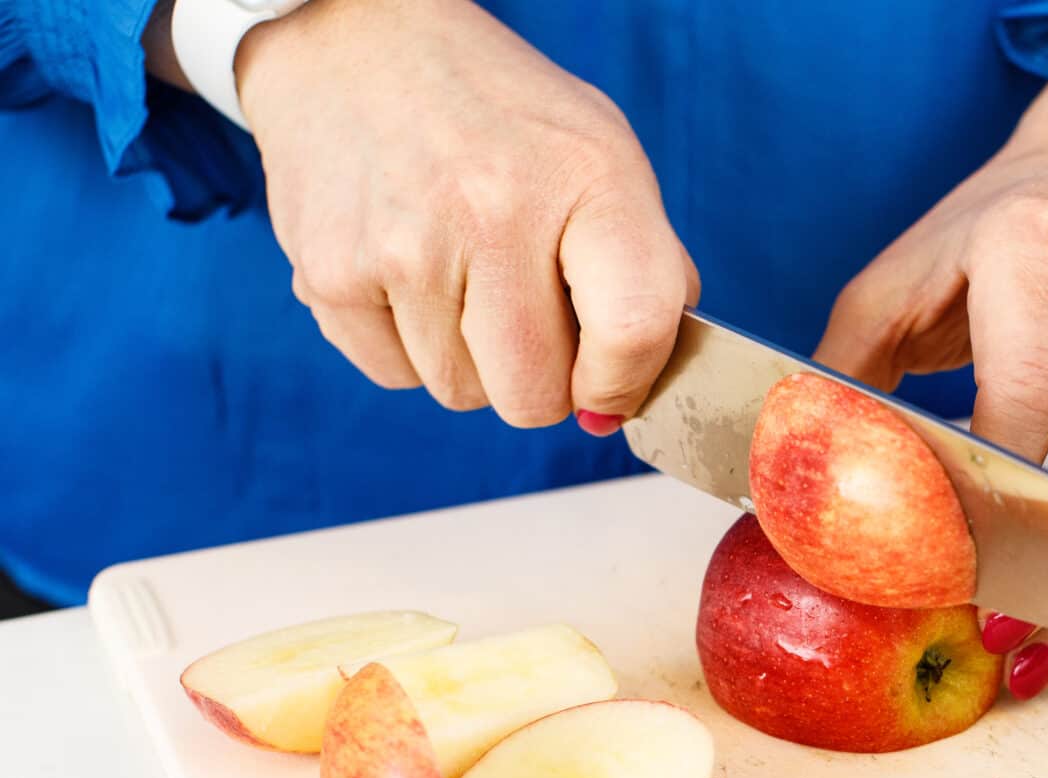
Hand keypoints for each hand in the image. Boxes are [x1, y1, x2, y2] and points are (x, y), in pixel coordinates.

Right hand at [236, 0, 696, 432]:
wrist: (355, 44)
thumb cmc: (499, 115)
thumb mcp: (601, 155)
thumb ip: (650, 265)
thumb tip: (646, 379)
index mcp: (587, 176)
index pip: (634, 328)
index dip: (625, 383)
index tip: (608, 385)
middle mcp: (494, 210)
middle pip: (534, 397)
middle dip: (540, 380)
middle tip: (527, 318)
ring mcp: (405, 246)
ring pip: (461, 393)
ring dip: (470, 359)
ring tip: (460, 273)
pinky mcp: (330, 271)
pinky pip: (393, 374)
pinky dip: (405, 345)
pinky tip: (407, 272)